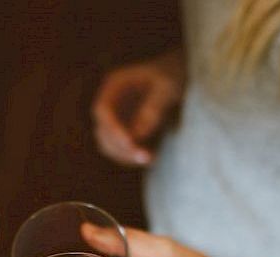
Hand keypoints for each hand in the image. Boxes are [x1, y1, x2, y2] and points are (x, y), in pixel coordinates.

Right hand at [92, 50, 184, 166]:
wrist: (176, 74)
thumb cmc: (172, 74)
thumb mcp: (167, 86)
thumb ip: (153, 106)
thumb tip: (139, 134)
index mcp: (115, 85)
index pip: (102, 110)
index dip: (112, 129)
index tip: (130, 142)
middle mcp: (111, 103)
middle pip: (102, 132)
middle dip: (120, 147)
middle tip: (144, 157)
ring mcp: (116, 118)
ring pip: (108, 144)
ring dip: (125, 156)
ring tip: (149, 159)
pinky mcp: (125, 130)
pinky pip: (121, 149)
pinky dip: (132, 156)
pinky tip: (152, 157)